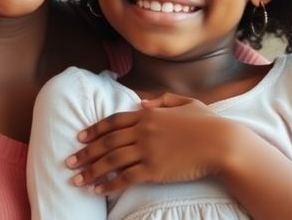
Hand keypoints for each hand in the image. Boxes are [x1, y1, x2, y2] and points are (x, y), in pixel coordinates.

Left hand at [66, 93, 239, 193]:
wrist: (222, 143)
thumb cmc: (209, 123)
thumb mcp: (186, 103)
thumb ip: (163, 101)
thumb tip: (143, 104)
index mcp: (148, 115)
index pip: (113, 122)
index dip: (93, 130)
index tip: (79, 137)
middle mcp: (143, 131)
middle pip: (106, 142)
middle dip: (85, 153)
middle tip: (69, 161)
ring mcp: (147, 151)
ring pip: (111, 161)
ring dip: (91, 171)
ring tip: (76, 180)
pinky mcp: (154, 170)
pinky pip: (125, 178)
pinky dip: (109, 184)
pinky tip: (98, 190)